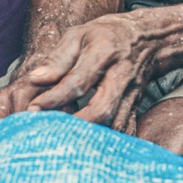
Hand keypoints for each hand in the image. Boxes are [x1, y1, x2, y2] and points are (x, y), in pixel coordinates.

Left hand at [0, 12, 156, 134]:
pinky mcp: (135, 107)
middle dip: (74, 126)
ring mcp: (131, 95)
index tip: (33, 109)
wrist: (149, 38)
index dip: (54, 98)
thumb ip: (58, 59)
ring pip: (114, 126)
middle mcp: (121, 76)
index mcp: (104, 53)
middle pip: (101, 110)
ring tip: (65, 143)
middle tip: (50, 132)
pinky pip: (124, 131)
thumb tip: (35, 79)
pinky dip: (108, 144)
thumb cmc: (106, 35)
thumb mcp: (80, 35)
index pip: (78, 81)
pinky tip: (88, 148)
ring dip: (90, 138)